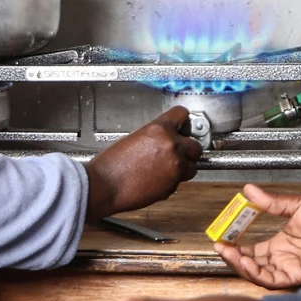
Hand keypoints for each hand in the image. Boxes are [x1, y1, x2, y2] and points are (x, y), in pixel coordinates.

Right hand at [85, 107, 202, 217]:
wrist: (105, 185)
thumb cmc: (112, 164)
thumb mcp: (135, 138)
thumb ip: (156, 137)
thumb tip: (168, 139)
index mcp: (159, 129)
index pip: (182, 114)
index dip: (182, 122)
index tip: (184, 127)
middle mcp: (171, 146)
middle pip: (195, 146)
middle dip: (188, 150)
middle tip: (177, 153)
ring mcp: (175, 167)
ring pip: (192, 167)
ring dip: (183, 168)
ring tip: (166, 168)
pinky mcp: (173, 185)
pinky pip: (179, 182)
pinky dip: (172, 182)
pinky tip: (157, 180)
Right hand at [215, 183, 300, 288]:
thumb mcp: (294, 205)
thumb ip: (270, 202)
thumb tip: (249, 190)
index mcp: (282, 244)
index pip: (253, 251)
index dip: (236, 247)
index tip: (222, 239)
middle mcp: (284, 258)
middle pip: (252, 265)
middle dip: (234, 258)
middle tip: (220, 247)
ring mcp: (290, 268)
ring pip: (259, 275)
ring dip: (241, 266)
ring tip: (228, 253)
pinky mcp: (299, 275)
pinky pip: (273, 280)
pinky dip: (257, 274)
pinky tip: (246, 261)